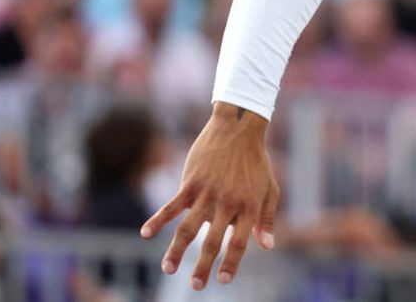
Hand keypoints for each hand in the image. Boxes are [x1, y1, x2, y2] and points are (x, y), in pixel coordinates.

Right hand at [140, 102, 278, 289]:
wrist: (239, 129)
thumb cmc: (256, 162)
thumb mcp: (269, 189)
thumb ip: (267, 218)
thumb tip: (267, 246)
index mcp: (248, 207)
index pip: (240, 242)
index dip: (232, 262)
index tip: (223, 280)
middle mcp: (228, 203)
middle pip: (213, 241)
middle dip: (203, 266)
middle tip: (196, 286)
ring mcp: (208, 193)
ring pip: (189, 228)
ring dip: (177, 251)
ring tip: (167, 269)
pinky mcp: (191, 183)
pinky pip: (172, 205)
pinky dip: (158, 219)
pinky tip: (145, 234)